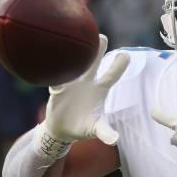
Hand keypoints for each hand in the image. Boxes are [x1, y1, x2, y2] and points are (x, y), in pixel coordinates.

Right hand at [37, 35, 129, 157]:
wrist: (62, 129)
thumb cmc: (83, 126)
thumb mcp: (95, 129)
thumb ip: (105, 132)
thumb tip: (115, 140)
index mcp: (99, 90)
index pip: (111, 75)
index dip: (118, 66)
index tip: (125, 54)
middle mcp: (86, 82)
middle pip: (93, 63)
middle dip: (98, 49)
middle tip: (102, 36)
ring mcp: (71, 84)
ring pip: (73, 65)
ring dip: (74, 55)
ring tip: (73, 38)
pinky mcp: (56, 89)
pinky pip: (54, 77)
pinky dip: (53, 70)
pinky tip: (51, 57)